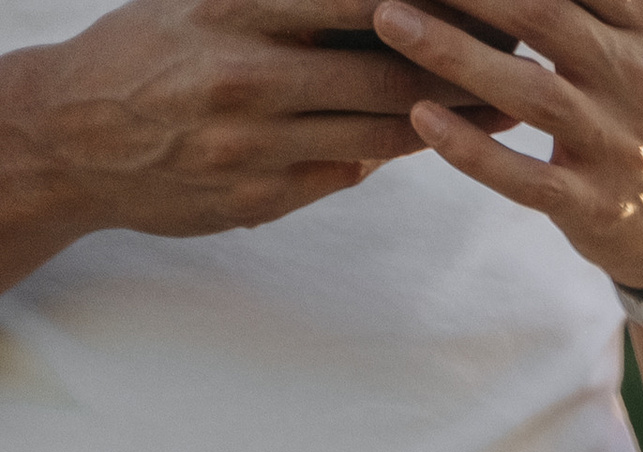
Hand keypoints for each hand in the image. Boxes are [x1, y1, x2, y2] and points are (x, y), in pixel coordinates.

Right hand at [0, 0, 473, 254]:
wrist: (72, 138)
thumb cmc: (150, 55)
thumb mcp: (206, 4)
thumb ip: (283, 4)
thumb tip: (378, 4)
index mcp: (238, 8)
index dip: (428, 1)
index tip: (486, 0)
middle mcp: (251, 72)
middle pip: (387, 67)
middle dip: (462, 61)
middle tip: (522, 52)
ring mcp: (258, 141)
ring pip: (380, 127)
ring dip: (451, 117)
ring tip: (508, 101)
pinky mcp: (260, 194)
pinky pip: (348, 169)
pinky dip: (396, 150)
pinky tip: (441, 140)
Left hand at [373, 0, 642, 290]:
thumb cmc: (640, 100)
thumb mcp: (642, 29)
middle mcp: (637, 79)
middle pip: (544, 17)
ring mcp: (617, 147)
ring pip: (531, 95)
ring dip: (454, 55)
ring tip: (388, 20)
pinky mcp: (594, 206)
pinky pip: (527, 178)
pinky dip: (473, 151)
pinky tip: (422, 120)